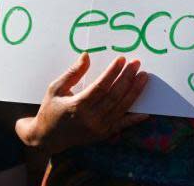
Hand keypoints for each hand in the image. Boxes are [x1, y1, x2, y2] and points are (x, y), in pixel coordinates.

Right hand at [15, 53, 148, 153]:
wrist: (47, 138)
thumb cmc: (50, 110)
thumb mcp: (55, 88)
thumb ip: (73, 73)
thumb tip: (86, 55)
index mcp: (77, 106)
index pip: (100, 86)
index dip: (113, 72)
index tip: (122, 59)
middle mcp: (90, 119)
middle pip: (114, 96)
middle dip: (127, 78)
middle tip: (136, 64)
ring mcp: (99, 128)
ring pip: (121, 108)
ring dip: (134, 92)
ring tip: (144, 77)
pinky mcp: (103, 134)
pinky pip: (122, 125)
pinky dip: (134, 119)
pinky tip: (146, 111)